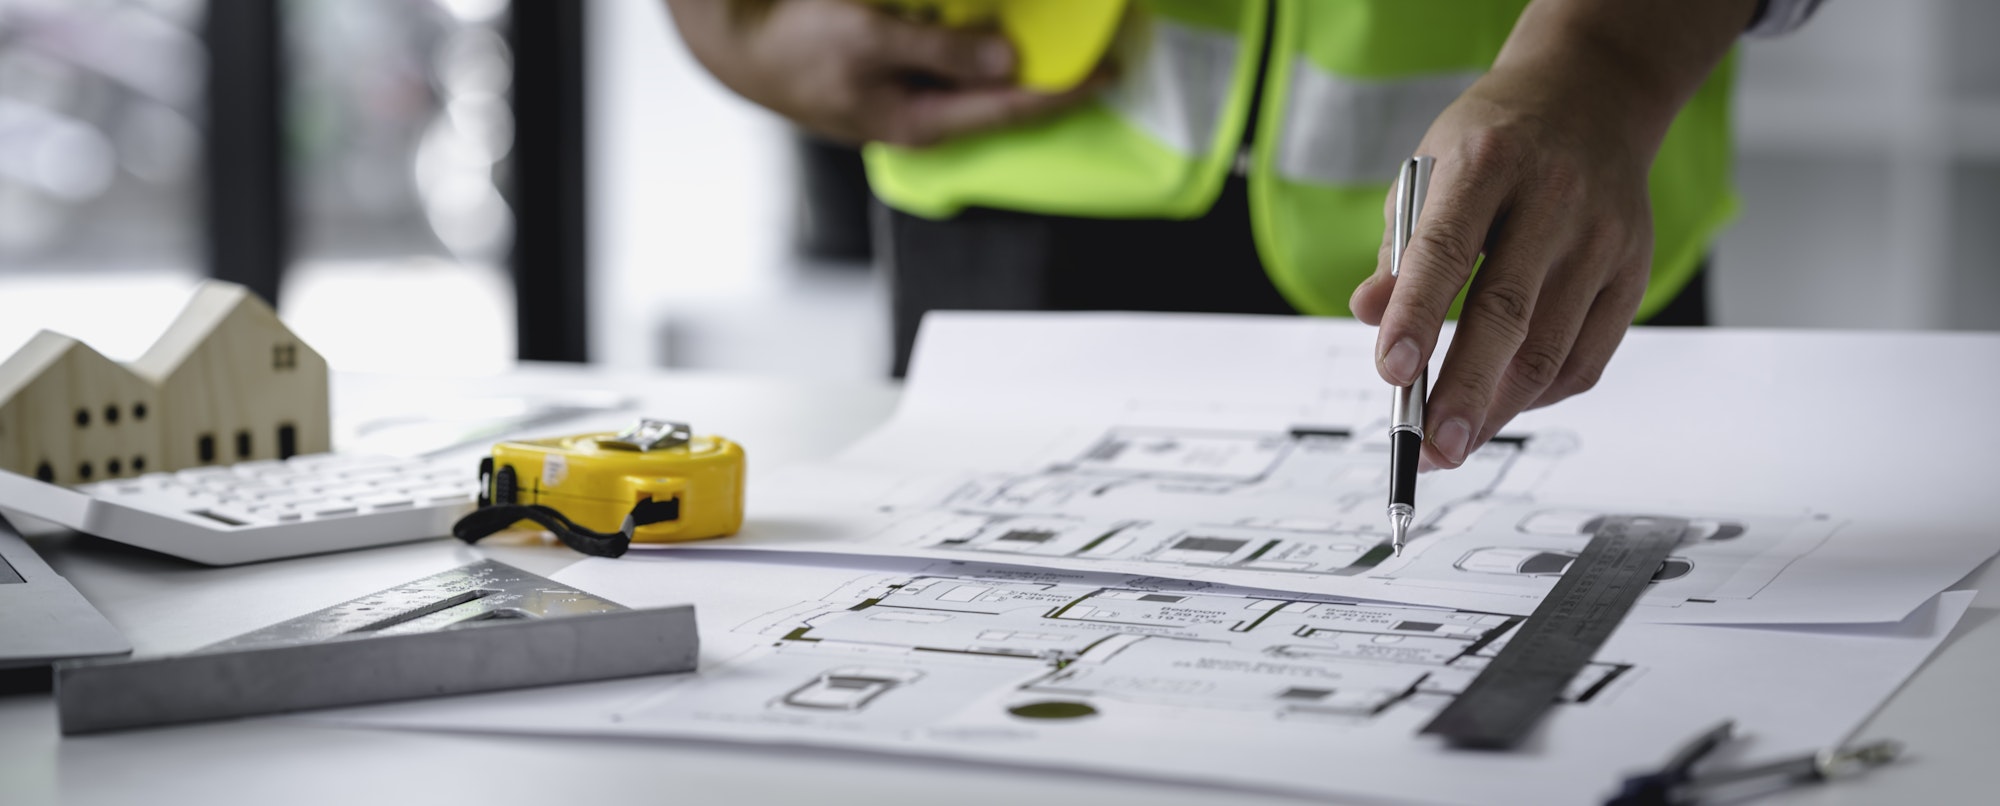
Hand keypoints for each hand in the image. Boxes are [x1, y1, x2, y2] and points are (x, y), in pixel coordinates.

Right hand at [666, 0, 1104, 146]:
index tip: (1108, 73)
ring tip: (1055, 45)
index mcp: (917, 121)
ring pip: (976, 84)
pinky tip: (991, 32)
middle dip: (1048, 79)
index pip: (1009, 110)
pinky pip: (948, 67)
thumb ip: (943, 51)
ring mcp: (903, 101)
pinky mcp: (889, 79)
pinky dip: (975, 50)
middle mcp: (918, 118)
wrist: (731, 43)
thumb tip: (1006, 59)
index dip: (1064, 92)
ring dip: (1014, 62)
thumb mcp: (870, 40)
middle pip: (999, 102)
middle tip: (1098, 57)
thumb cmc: (792, 46)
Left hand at [1346, 0, 1751, 470]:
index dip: (1417, 315)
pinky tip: (1501, 406)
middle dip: (1465, 392)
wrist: (1591, 100)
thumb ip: (1399, 250)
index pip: (1447, 248)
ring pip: (1551, 350)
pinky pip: (1585, 360)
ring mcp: (1603, 239)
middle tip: (1430, 448)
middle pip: (1507, 312)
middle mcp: (1555, 198)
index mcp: (1489, 161)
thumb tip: (1369, 317)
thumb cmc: (1493, 147)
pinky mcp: (1633, 275)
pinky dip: (1537, 395)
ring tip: (1453, 444)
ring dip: (1498, 410)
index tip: (1391, 375)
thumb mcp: (1428, 171)